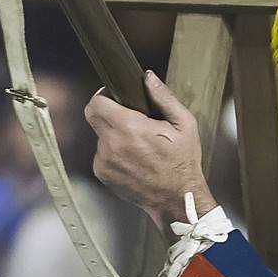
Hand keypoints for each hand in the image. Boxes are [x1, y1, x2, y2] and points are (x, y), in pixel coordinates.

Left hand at [86, 71, 215, 230]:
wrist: (177, 199)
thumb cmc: (183, 162)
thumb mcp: (184, 124)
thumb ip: (164, 97)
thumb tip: (147, 77)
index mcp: (129, 128)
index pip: (96, 103)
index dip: (104, 96)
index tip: (115, 97)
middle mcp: (112, 145)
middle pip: (93, 117)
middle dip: (107, 112)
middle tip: (126, 117)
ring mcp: (105, 162)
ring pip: (100, 136)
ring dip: (113, 135)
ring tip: (137, 145)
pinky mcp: (103, 174)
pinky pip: (102, 155)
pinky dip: (114, 154)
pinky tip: (134, 160)